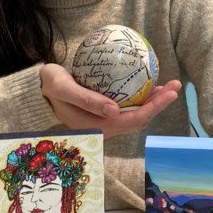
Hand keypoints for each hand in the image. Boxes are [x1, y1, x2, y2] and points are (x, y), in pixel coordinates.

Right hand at [40, 63, 181, 137]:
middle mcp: (103, 128)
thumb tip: (114, 111)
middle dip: (159, 104)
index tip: (168, 93)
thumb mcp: (64, 88)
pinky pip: (128, 107)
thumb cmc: (50, 85)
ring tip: (168, 85)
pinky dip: (141, 97)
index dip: (153, 108)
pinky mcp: (104, 112)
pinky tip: (148, 84)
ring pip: (135, 114)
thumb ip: (88, 100)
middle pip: (138, 119)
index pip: (132, 121)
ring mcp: (104, 121)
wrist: (38, 88)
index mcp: (95, 127)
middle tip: (175, 86)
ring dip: (153, 102)